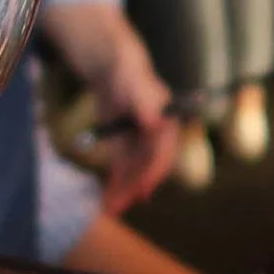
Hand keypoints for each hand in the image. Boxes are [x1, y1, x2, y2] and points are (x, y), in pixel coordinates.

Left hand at [39, 0, 178, 213]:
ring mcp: (141, 141)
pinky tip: (108, 196)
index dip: (152, 173)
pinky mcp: (125, 143)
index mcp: (166, 121)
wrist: (110, 65)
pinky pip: (122, 166)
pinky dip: (116, 180)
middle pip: (147, 167)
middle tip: (117, 206)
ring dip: (123, 189)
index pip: (162, 153)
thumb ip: (143, 101)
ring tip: (109, 209)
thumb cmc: (125, 68)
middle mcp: (157, 135)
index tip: (141, 190)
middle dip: (133, 188)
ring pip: (134, 170)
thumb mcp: (131, 80)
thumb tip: (155, 123)